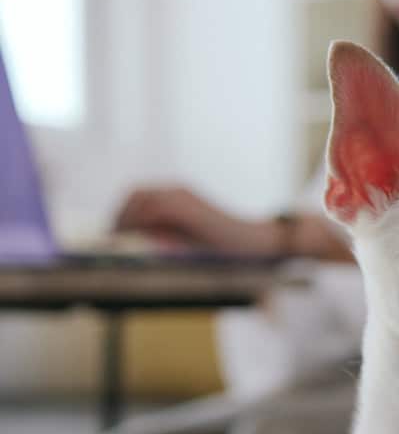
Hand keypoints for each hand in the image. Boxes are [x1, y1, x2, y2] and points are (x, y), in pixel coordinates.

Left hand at [114, 186, 276, 254]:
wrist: (249, 240)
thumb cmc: (219, 243)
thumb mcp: (183, 236)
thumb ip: (161, 232)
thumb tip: (134, 237)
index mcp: (177, 194)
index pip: (139, 195)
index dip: (123, 212)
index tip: (115, 232)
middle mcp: (177, 190)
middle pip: (136, 193)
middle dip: (121, 214)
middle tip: (114, 237)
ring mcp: (183, 195)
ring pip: (142, 198)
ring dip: (128, 218)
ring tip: (121, 240)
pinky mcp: (188, 206)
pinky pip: (155, 208)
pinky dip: (141, 221)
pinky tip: (137, 237)